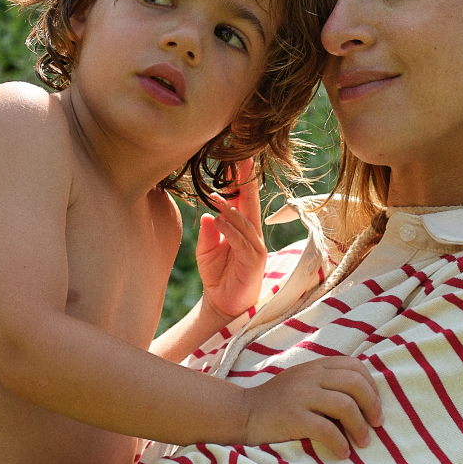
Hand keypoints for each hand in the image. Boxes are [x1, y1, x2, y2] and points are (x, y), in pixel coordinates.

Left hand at [196, 161, 265, 322]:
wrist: (222, 303)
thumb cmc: (218, 275)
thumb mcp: (206, 251)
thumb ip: (208, 234)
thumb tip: (208, 215)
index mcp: (242, 228)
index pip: (243, 200)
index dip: (241, 181)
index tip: (237, 160)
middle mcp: (253, 235)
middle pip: (251, 204)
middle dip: (246, 182)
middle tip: (241, 161)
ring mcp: (256, 248)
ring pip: (245, 222)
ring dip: (231, 208)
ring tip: (216, 195)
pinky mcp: (254, 263)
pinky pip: (243, 243)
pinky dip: (231, 231)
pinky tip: (220, 221)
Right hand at [241, 356, 381, 459]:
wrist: (242, 414)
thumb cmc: (277, 404)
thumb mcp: (302, 383)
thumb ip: (327, 382)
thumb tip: (365, 397)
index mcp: (315, 367)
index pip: (354, 366)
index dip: (372, 386)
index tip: (375, 406)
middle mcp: (309, 377)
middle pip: (355, 383)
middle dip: (372, 405)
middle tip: (377, 425)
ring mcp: (300, 395)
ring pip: (345, 405)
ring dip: (360, 427)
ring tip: (363, 442)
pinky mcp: (292, 417)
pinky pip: (326, 429)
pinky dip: (340, 443)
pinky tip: (343, 452)